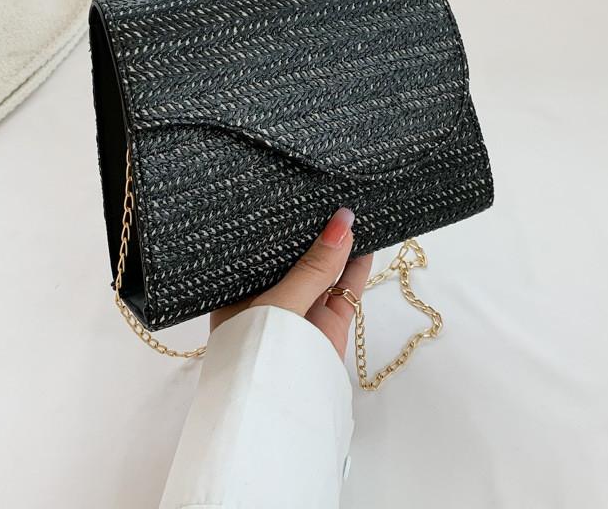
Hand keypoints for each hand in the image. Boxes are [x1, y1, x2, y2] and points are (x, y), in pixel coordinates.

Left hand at [210, 208, 372, 359]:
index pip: (261, 249)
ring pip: (323, 272)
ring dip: (339, 246)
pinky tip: (367, 241)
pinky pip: (344, 290)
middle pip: (296, 258)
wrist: (277, 412)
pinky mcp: (328, 325)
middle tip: (330, 195)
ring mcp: (301, 311)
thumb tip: (343, 220)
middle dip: (314, 232)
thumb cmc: (260, 348)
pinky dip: (357, 268)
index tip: (295, 194)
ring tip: (354, 210)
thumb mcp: (280, 299)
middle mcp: (269, 298)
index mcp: (240, 290)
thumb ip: (314, 264)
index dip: (280, 224)